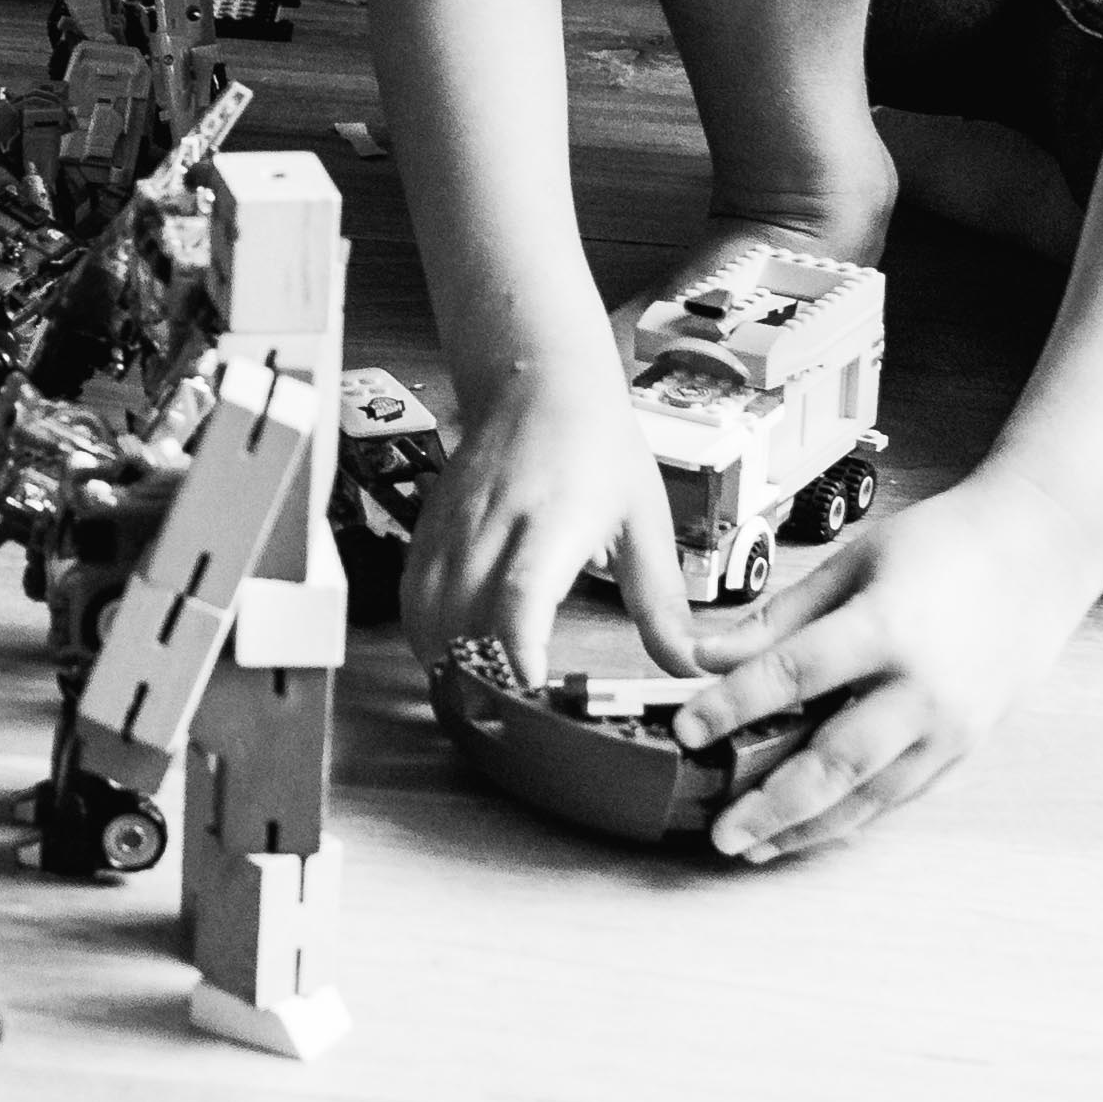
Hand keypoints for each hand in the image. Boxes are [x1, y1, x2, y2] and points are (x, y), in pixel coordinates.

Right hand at [397, 358, 702, 685]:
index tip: (529, 691)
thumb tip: (690, 665)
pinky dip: (423, 632)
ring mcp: (455, 526)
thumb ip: (663, 603)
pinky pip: (412, 592)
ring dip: (449, 659)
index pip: (520, 595)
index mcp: (554, 521)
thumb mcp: (646, 522)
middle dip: (484, 675)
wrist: (539, 384)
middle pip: (465, 616)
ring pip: (429, 609)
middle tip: (514, 718)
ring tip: (481, 694)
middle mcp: (494, 524)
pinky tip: (450, 654)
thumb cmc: (596, 446)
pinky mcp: (432, 527)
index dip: (518, 650)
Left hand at [671, 465, 1102, 861]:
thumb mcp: (853, 562)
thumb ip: (780, 618)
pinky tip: (814, 828)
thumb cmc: (942, 546)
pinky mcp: (969, 749)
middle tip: (719, 832)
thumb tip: (708, 655)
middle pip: (836, 761)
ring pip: (872, 796)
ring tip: (755, 847)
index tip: (684, 730)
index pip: (794, 676)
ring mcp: (953, 728)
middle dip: (771, 804)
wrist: (1041, 554)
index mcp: (887, 630)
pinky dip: (855, 817)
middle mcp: (924, 691)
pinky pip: (904, 795)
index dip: (732, 706)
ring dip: (810, 827)